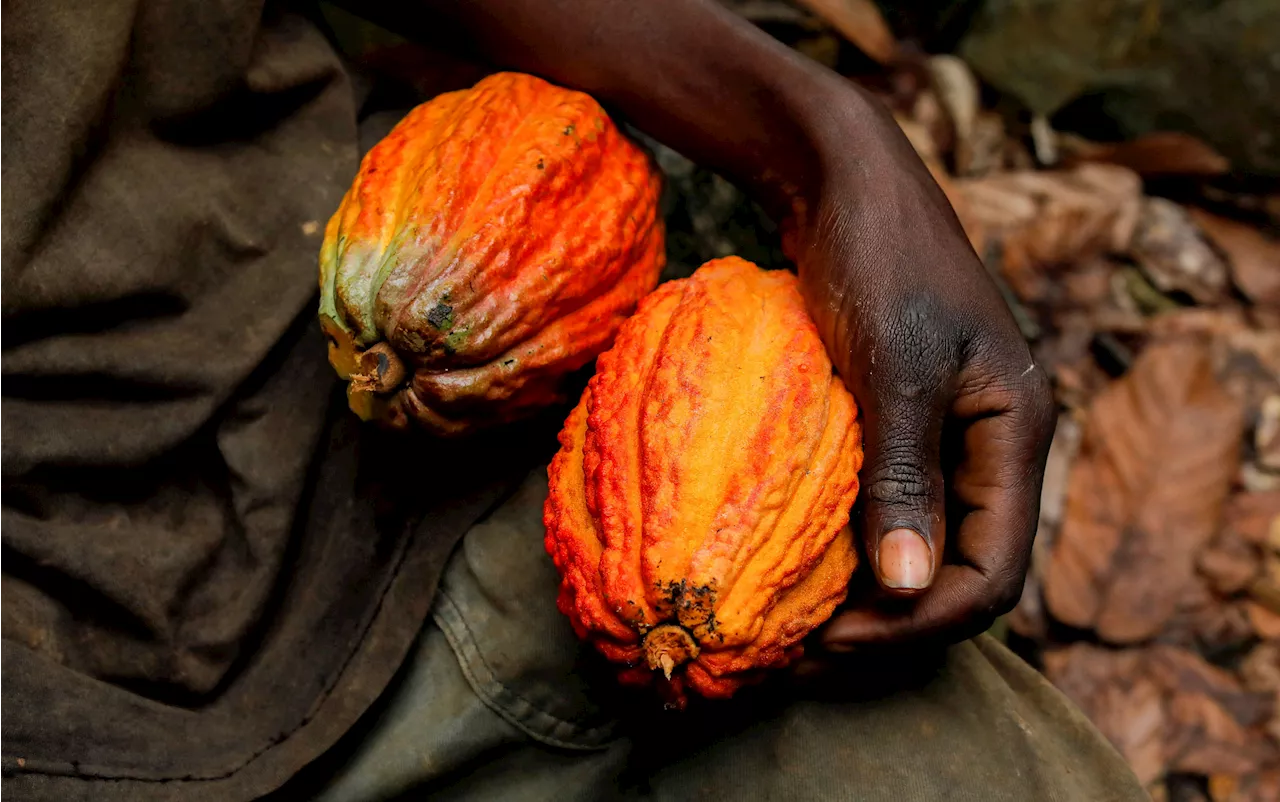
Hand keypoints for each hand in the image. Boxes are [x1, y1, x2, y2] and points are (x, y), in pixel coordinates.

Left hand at [785, 95, 1055, 648]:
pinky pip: (885, 508)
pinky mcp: (899, 424)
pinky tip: (790, 561)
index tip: (834, 642)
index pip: (995, 572)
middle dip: (890, 623)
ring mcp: (945, 436)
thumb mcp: (896, 362)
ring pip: (919, 547)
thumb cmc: (876, 254)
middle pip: (960, 574)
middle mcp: (989, 446)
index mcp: (1015, 432)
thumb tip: (910, 588)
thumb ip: (906, 474)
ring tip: (792, 620)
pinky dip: (845, 547)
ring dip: (864, 593)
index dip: (921, 623)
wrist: (843, 179)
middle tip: (804, 650)